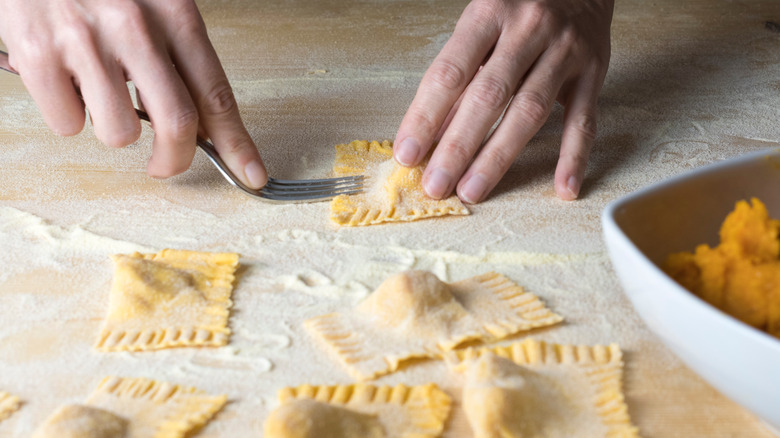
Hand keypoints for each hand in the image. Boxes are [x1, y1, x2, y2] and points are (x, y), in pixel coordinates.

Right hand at [0, 0, 266, 187]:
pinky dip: (68, 114)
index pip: (217, 94)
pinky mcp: (37, 52)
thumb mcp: (156, 1)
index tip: (252, 174)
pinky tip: (67, 81)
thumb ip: (179, 55)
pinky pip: (67, 123)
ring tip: (100, 93)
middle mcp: (135, 27)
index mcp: (175, 13)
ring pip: (118, 132)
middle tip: (166, 164)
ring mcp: (85, 40)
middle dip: (175, 159)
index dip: (238, 144)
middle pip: (178, 124)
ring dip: (114, 128)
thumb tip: (201, 122)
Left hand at [393, 0, 612, 202]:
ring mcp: (565, 50)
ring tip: (473, 190)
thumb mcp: (481, 24)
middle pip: (488, 97)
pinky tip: (563, 187)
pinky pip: (584, 119)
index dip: (425, 117)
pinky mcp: (594, 70)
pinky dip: (574, 156)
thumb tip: (434, 134)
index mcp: (489, 12)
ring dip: (498, 157)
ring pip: (530, 111)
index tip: (408, 154)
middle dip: (458, 147)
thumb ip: (461, 74)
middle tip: (436, 185)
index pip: (450, 73)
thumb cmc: (519, 5)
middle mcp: (528, 29)